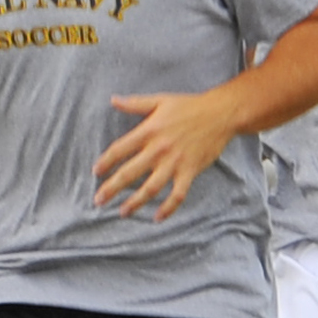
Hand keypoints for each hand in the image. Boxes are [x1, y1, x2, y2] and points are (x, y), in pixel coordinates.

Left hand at [97, 88, 239, 219]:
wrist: (221, 114)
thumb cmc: (190, 106)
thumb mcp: (160, 100)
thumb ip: (135, 103)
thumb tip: (112, 100)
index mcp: (149, 131)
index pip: (120, 149)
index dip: (106, 162)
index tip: (96, 172)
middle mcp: (159, 149)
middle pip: (130, 173)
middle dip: (112, 188)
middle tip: (98, 201)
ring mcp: (175, 162)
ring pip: (151, 188)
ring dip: (135, 202)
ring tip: (122, 212)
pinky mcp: (190, 171)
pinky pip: (178, 194)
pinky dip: (168, 208)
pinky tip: (157, 218)